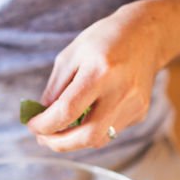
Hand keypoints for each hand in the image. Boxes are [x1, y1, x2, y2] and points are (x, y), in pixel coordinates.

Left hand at [28, 3, 164, 151]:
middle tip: (43, 139)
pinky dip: (92, 129)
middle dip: (60, 144)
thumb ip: (56, 88)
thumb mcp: (72, 54)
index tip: (32, 125)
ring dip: (75, 140)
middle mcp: (120, 91)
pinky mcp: (140, 112)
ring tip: (60, 131)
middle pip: (88, 136)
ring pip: (100, 139)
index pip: (68, 111)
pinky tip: (87, 115)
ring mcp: (134, 104)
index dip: (45, 124)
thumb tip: (42, 117)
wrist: (147, 35)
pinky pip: (110, 130)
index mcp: (100, 72)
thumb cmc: (104, 40)